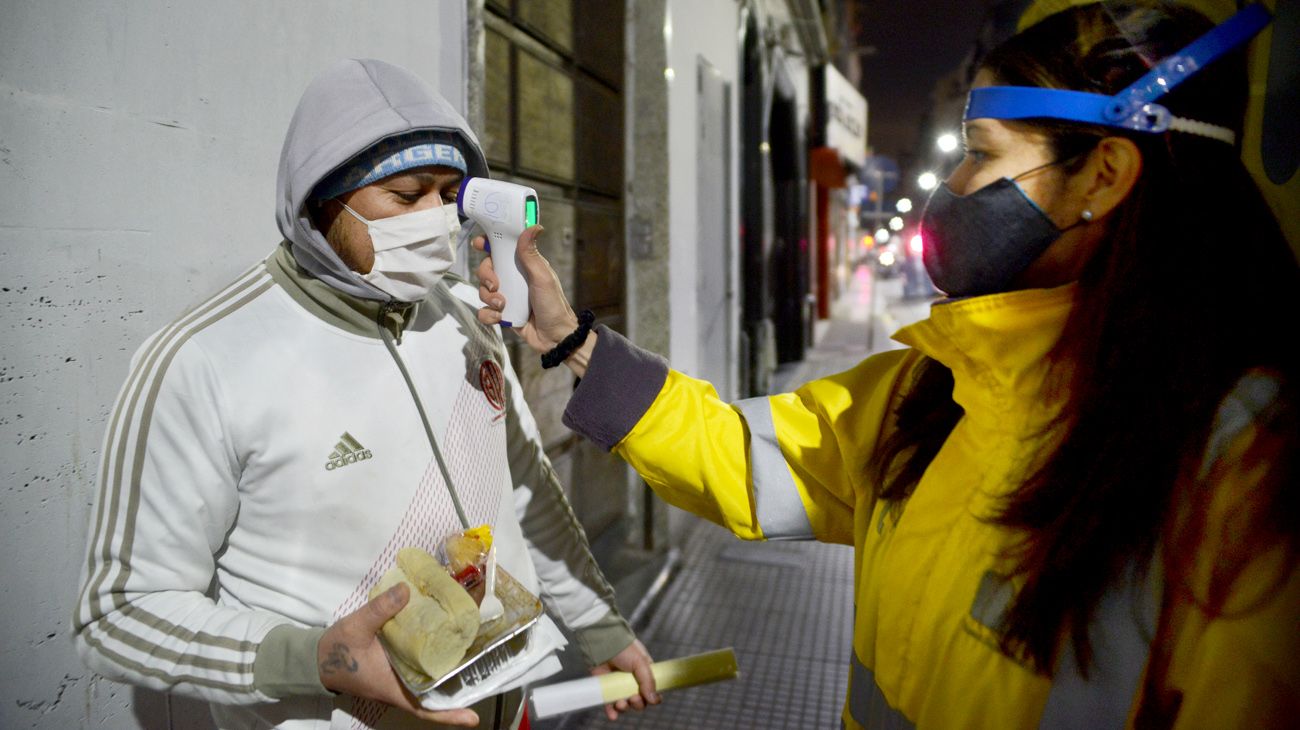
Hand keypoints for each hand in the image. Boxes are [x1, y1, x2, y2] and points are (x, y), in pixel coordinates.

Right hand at [317, 583, 478, 726]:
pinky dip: (434, 656)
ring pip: (431, 678)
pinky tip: (447, 639)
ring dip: (451, 669)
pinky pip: (420, 665)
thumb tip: (407, 590)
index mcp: (392, 687)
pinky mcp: (397, 665)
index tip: (473, 719)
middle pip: (436, 693)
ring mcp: (400, 676)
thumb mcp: (356, 627)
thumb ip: (380, 609)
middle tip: (489, 671)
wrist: (317, 656)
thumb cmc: (337, 650)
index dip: (448, 716)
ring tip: (479, 652)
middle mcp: (401, 686)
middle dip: (460, 686)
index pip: (424, 708)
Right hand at [474, 225, 587, 354]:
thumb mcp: (543, 277)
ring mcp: (506, 296)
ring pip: (482, 290)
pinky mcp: (501, 313)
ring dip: (488, 298)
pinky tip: (500, 317)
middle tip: (495, 285)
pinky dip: (489, 315)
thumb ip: (532, 254)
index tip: (480, 243)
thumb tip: (533, 227)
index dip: (488, 243)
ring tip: (503, 305)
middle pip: (486, 268)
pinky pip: (484, 311)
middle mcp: (512, 278)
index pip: (501, 249)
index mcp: (523, 265)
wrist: (555, 338)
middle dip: (485, 275)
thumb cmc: (554, 305)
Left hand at [590, 639, 660, 720]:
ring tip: (620, 704)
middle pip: (638, 701)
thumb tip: (654, 700)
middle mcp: (632, 681)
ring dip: (624, 708)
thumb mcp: (641, 662)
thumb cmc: (625, 649)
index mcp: (644, 674)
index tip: (648, 698)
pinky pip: (609, 704)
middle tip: (632, 698)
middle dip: (637, 704)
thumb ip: (648, 681)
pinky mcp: (605, 688)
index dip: (651, 698)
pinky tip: (613, 715)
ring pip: (624, 704)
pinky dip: (611, 711)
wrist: (604, 642)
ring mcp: (618, 685)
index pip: (651, 691)